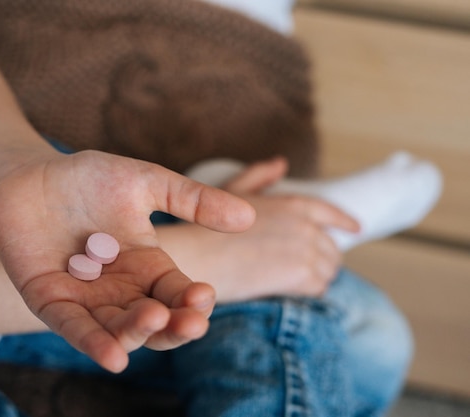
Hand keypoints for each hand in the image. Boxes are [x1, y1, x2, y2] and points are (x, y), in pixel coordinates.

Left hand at [0, 149, 254, 371]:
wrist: (32, 172)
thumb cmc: (90, 177)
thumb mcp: (147, 182)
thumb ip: (192, 199)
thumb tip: (249, 217)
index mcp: (147, 265)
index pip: (177, 293)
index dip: (192, 300)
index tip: (203, 294)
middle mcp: (120, 289)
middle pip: (153, 321)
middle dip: (173, 326)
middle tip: (190, 321)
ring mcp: (85, 298)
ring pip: (117, 328)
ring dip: (137, 332)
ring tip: (153, 320)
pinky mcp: (50, 299)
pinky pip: (73, 327)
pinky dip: (92, 342)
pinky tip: (113, 356)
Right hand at [163, 158, 358, 301]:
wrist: (199, 256)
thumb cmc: (208, 223)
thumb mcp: (232, 190)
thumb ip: (259, 175)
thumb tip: (281, 163)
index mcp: (291, 204)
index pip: (329, 213)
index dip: (344, 221)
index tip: (355, 229)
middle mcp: (304, 225)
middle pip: (331, 247)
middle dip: (323, 257)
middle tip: (302, 268)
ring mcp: (305, 250)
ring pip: (329, 269)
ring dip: (317, 276)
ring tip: (293, 280)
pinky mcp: (301, 276)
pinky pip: (319, 288)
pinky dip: (309, 291)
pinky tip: (290, 290)